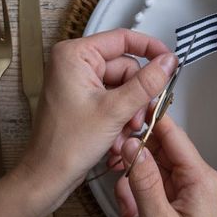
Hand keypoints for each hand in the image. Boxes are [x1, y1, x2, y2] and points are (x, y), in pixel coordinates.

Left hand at [18, 29, 177, 210]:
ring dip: (130, 109)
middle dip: (136, 95)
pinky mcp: (83, 98)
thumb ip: (146, 83)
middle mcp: (74, 64)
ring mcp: (78, 81)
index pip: (122, 39)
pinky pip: (114, 98)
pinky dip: (121, 116)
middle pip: (126, 67)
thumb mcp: (116, 110)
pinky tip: (116, 135)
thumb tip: (167, 62)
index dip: (150, 48)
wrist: (48, 177)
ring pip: (123, 86)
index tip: (169, 59)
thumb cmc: (65, 145)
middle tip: (137, 116)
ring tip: (125, 130)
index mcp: (74, 55)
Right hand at [114, 116, 216, 216]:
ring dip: (134, 192)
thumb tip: (131, 143)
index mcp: (202, 179)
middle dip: (135, 166)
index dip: (149, 122)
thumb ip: (143, 180)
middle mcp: (197, 182)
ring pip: (149, 175)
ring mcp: (186, 196)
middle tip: (117, 173)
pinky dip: (137, 207)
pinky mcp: (175, 208)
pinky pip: (149, 193)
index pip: (174, 135)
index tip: (125, 117)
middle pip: (158, 154)